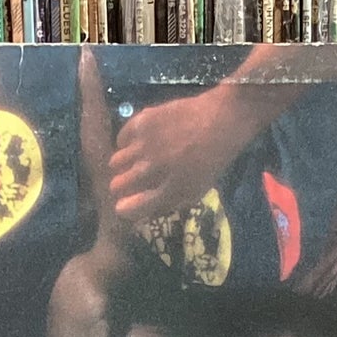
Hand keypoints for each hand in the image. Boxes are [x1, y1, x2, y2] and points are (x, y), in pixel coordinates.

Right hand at [108, 84, 263, 221]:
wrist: (222, 121)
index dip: (125, 209)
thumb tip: (142, 215)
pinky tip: (137, 143)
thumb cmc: (211, 161)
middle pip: (117, 186)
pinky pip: (121, 138)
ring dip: (123, 166)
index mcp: (167, 191)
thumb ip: (168, 204)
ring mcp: (144, 145)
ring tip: (135, 161)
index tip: (126, 204)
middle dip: (122, 187)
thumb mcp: (195, 192)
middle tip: (131, 181)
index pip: (129, 208)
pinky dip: (126, 143)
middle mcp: (151, 170)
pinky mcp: (142, 122)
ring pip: (115, 163)